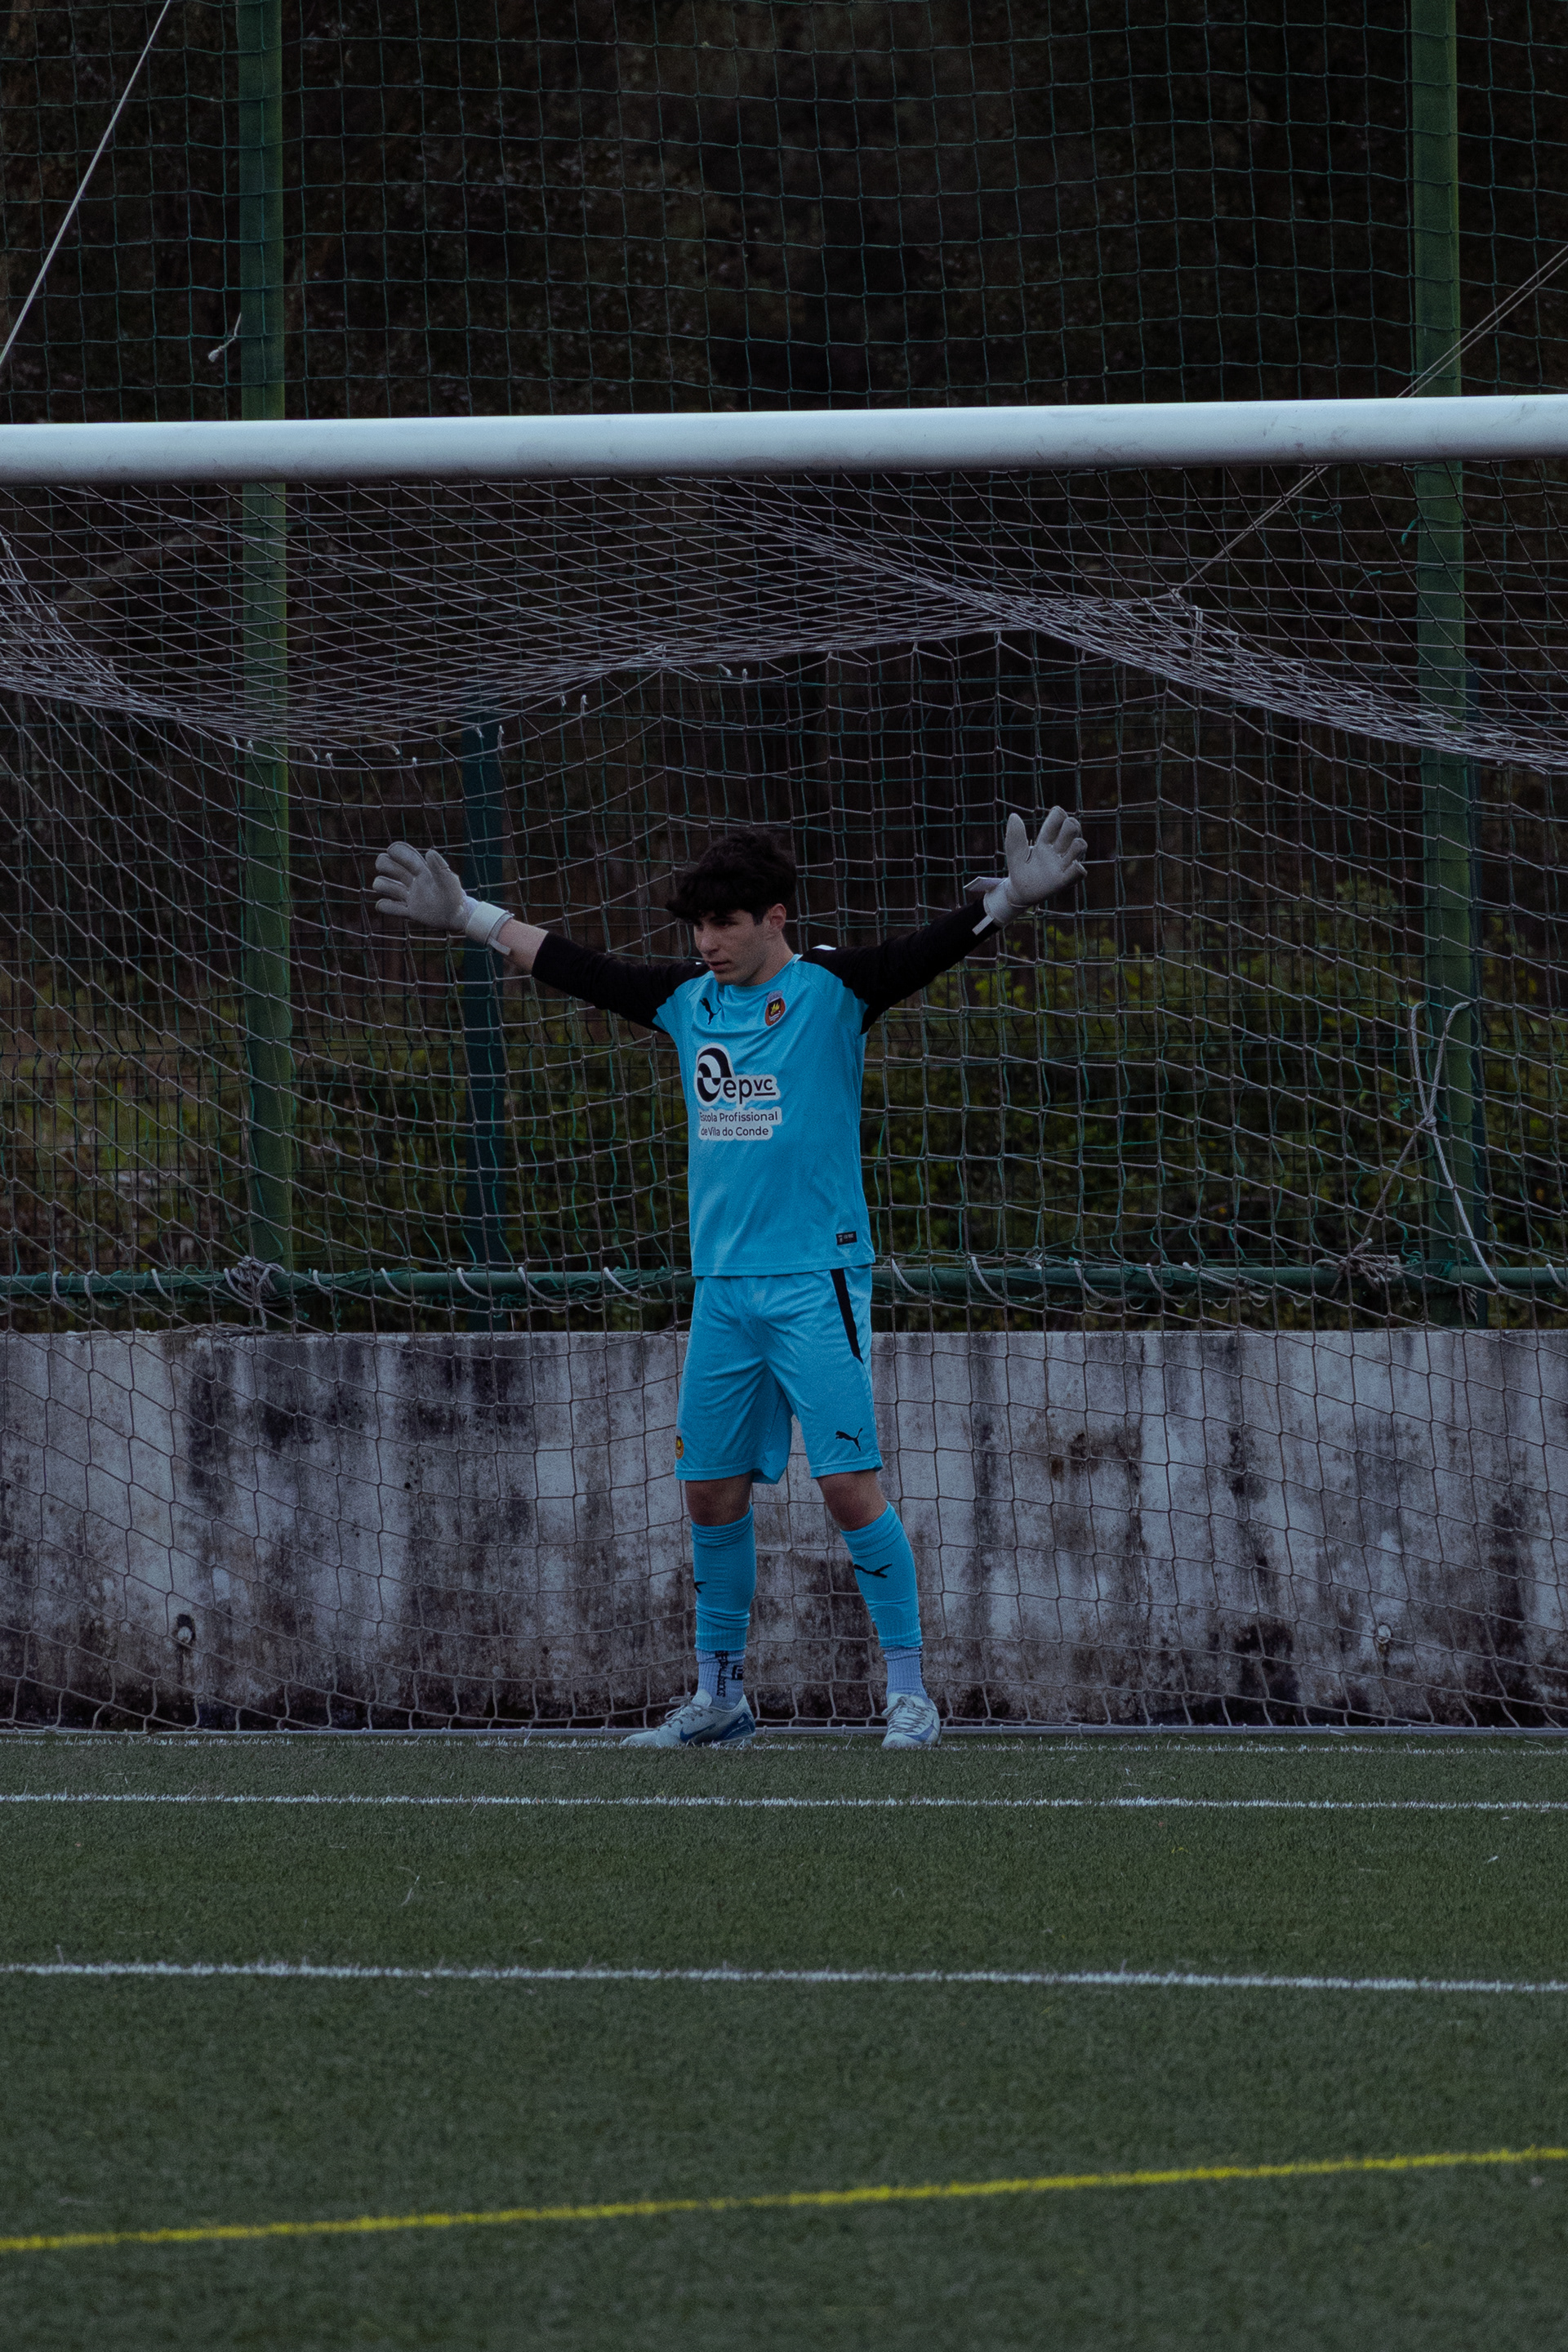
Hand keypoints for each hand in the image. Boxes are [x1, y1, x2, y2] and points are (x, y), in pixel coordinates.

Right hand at [371, 841, 513, 947]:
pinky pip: (392, 908)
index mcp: (422, 871)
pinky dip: (384, 906)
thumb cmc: (455, 895)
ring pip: (388, 886)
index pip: (405, 856)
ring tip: (382, 886)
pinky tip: (383, 905)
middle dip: (383, 863)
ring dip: (381, 884)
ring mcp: (411, 897)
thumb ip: (440, 867)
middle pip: (391, 867)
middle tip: (382, 866)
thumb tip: (429, 852)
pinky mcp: (411, 912)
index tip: (391, 850)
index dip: (396, 851)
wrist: (459, 916)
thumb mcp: (449, 880)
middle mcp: (414, 882)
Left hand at [973, 809, 1086, 925]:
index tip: (1049, 826)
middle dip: (1071, 825)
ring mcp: (1063, 864)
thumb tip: (1013, 816)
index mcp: (1046, 839)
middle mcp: (1058, 849)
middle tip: (1058, 837)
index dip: (1058, 815)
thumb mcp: (1015, 852)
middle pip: (1073, 827)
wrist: (1020, 892)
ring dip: (1076, 844)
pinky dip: (1076, 867)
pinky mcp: (1065, 880)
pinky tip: (1069, 867)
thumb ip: (1015, 837)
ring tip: (1061, 853)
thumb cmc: (1020, 869)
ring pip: (1081, 845)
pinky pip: (1079, 871)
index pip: (1059, 818)